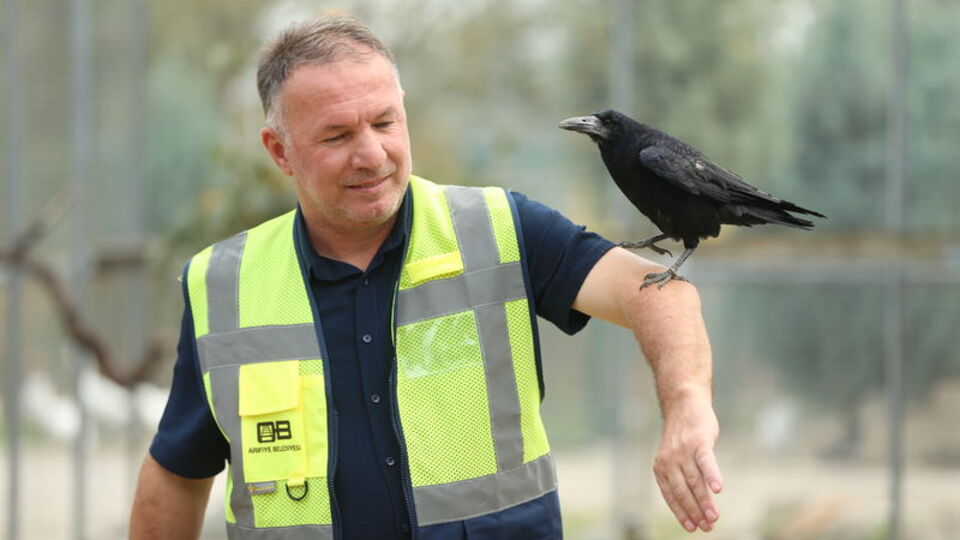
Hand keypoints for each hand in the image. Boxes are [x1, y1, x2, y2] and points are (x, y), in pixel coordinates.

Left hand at [653, 396, 722, 532]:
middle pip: (683, 491)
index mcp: (661, 467)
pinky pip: (706, 462)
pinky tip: (719, 489)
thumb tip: (702, 505)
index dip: (681, 513)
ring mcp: (683, 451)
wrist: (684, 403)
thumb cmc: (685, 436)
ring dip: (705, 501)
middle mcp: (669, 460)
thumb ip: (687, 478)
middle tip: (707, 527)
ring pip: (695, 481)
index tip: (692, 528)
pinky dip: (712, 476)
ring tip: (714, 518)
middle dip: (695, 512)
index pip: (670, 496)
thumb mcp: (680, 458)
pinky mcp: (699, 442)